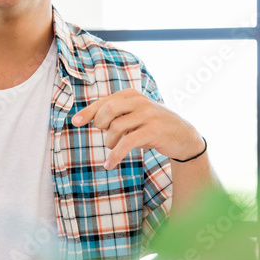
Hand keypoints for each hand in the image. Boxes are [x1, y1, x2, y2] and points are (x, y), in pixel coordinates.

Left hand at [71, 88, 204, 168]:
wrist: (185, 137)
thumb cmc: (152, 126)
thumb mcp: (134, 115)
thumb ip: (116, 114)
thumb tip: (87, 118)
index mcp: (131, 95)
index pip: (104, 102)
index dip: (88, 112)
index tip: (74, 122)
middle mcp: (140, 101)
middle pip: (108, 110)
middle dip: (100, 124)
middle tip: (104, 133)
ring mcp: (148, 115)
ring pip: (116, 127)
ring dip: (110, 141)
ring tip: (114, 146)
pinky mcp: (153, 131)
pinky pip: (127, 143)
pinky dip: (115, 155)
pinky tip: (109, 164)